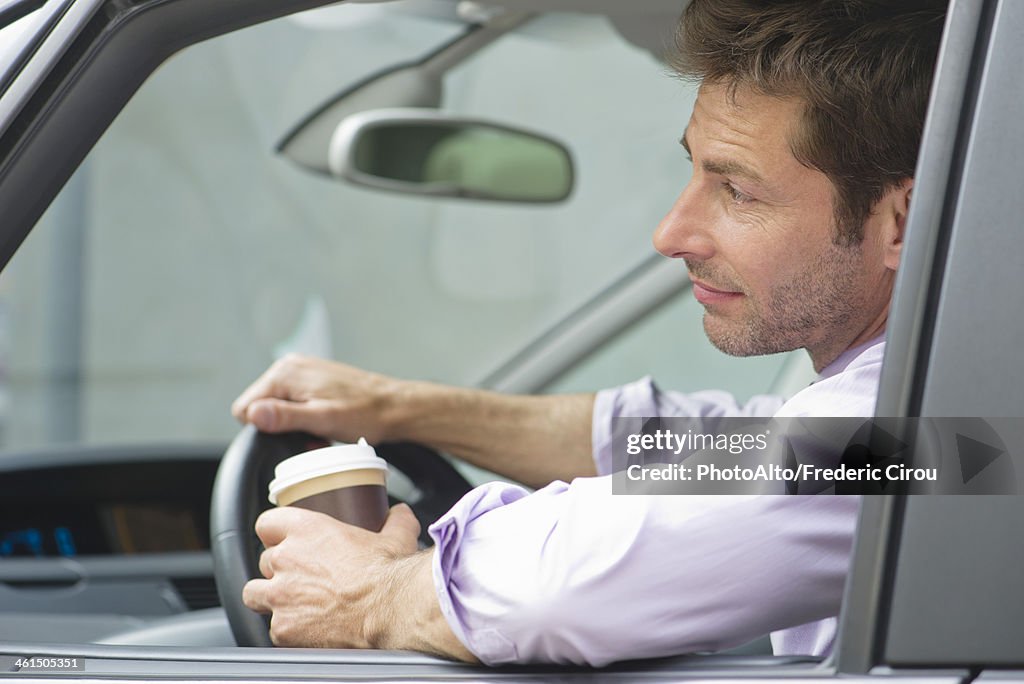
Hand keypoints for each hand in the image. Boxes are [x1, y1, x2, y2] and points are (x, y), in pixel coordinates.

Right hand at [231, 354, 402, 443]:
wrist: (393, 405)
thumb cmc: (364, 413)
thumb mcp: (322, 420)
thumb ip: (285, 416)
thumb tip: (253, 414)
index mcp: (285, 373)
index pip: (244, 408)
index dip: (265, 429)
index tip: (293, 434)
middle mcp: (289, 366)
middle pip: (260, 407)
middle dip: (280, 427)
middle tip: (311, 435)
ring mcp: (301, 370)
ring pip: (276, 406)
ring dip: (293, 423)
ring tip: (320, 429)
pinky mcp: (311, 378)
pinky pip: (292, 401)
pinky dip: (304, 415)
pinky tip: (323, 420)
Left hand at [242, 504, 472, 658]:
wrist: (389, 610)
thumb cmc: (388, 573)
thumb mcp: (395, 537)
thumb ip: (396, 521)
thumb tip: (400, 513)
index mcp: (307, 529)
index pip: (267, 523)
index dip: (275, 532)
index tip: (284, 539)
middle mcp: (286, 558)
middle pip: (264, 559)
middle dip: (279, 569)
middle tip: (302, 576)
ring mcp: (280, 595)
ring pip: (253, 593)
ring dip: (268, 597)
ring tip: (290, 603)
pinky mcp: (283, 627)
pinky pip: (274, 627)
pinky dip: (287, 628)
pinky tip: (306, 628)